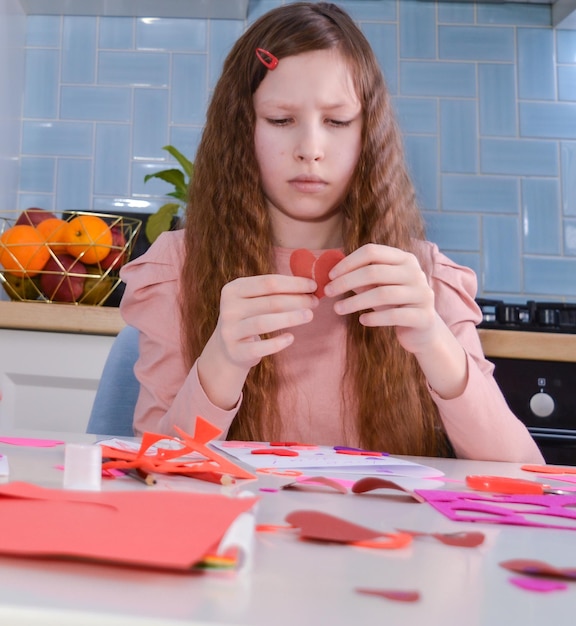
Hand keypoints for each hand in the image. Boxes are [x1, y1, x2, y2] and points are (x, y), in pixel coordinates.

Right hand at [197, 274, 316, 409]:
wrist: (229, 347)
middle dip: (297, 300)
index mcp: (234, 289)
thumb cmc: (251, 316)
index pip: (268, 282)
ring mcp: (230, 331)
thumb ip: (275, 290)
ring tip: (309, 315)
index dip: (294, 284)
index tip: (313, 286)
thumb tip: (310, 285)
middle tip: (315, 302)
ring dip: (291, 318)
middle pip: (270, 302)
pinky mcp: (236, 351)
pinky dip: (278, 343)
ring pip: (264, 323)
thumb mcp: (255, 299)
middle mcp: (229, 309)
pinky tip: (291, 338)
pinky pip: (260, 347)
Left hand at [324, 243, 439, 354]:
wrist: (423, 331)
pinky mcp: (424, 316)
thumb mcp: (378, 288)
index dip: (348, 262)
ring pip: (382, 294)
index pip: (372, 251)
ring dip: (355, 301)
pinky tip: (362, 320)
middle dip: (346, 281)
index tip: (330, 275)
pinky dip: (374, 318)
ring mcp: (422, 294)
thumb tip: (334, 274)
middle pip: (374, 271)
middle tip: (328, 292)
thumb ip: (361, 279)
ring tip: (337, 308)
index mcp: (405, 259)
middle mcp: (416, 273)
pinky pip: (394, 315)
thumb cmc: (396, 305)